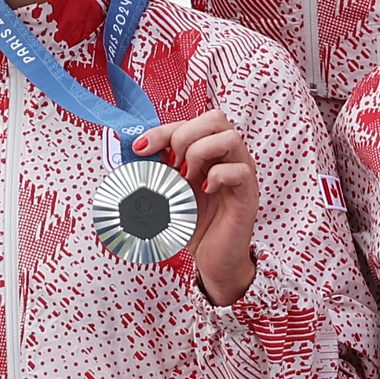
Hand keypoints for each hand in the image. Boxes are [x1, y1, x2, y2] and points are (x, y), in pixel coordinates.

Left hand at [138, 110, 259, 307]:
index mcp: (208, 151)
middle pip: (215, 118)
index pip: (190, 121)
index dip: (162, 130)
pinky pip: (240, 170)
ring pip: (231, 137)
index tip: (140, 148)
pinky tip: (204, 190)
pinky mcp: (248, 194)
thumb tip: (130, 152)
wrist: (212, 260)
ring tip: (186, 177)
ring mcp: (241, 172)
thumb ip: (154, 170)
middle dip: (184, 135)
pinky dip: (218, 176)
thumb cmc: (192, 224)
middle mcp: (228, 156)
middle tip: (170, 163)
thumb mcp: (166, 192)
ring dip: (200, 152)